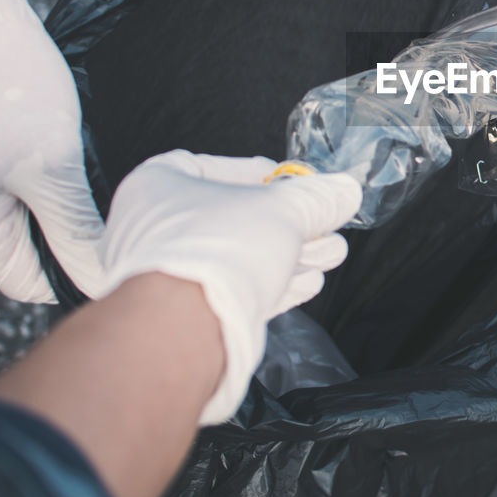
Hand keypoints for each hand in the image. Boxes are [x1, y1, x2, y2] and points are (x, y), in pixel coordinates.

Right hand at [0, 0, 103, 301]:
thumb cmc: (4, 82)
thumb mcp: (51, 164)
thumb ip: (74, 224)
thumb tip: (99, 273)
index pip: (26, 280)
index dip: (76, 276)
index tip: (124, 259)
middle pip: (31, 246)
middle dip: (79, 239)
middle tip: (131, 222)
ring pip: (34, 207)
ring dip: (73, 203)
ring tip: (119, 189)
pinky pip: (28, 174)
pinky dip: (61, 172)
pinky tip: (95, 158)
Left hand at [99, 150, 360, 423]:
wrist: (188, 330)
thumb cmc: (217, 250)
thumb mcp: (282, 209)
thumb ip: (316, 197)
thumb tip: (344, 191)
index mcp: (156, 187)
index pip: (208, 166)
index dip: (255, 171)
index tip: (289, 181)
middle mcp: (152, 231)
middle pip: (234, 217)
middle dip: (289, 222)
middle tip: (322, 222)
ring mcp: (168, 278)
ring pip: (238, 258)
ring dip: (291, 256)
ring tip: (329, 255)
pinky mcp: (186, 318)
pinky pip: (233, 291)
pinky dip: (273, 285)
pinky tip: (308, 283)